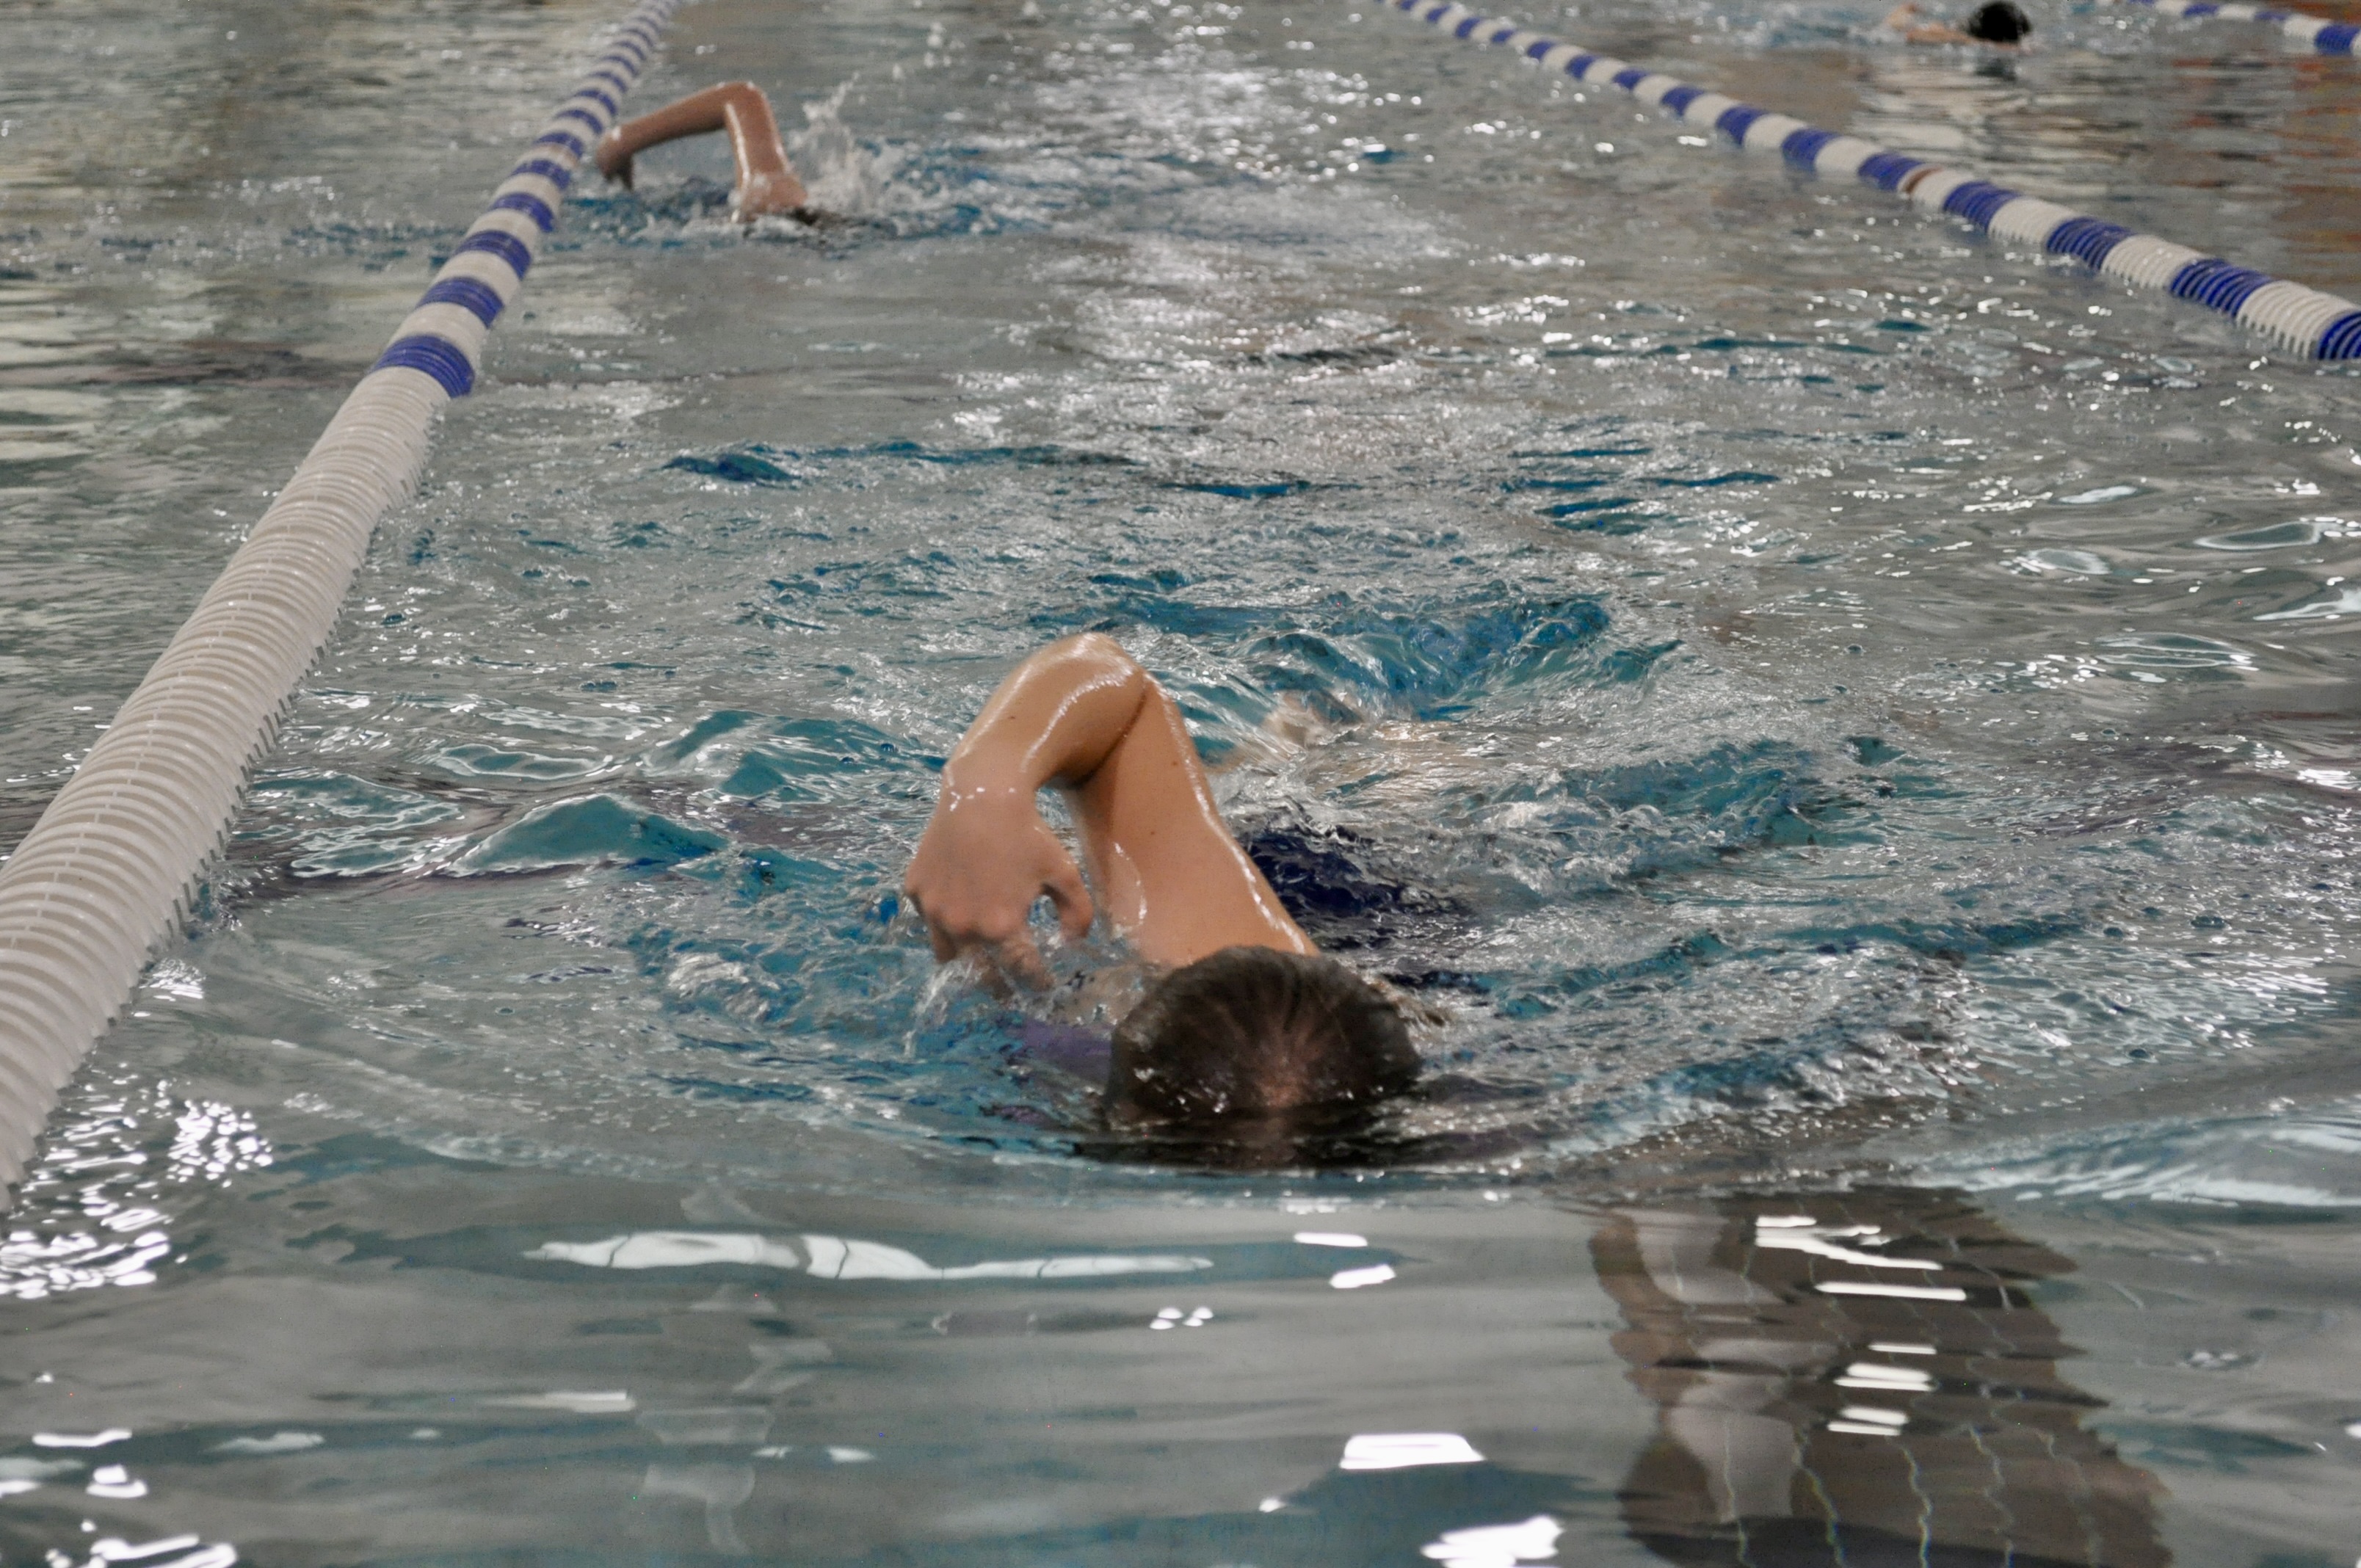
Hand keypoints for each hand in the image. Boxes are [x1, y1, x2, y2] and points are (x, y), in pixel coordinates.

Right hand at [903, 782, 1093, 989]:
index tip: (1046, 986)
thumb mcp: (1064, 871)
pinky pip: (928, 918)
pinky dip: (943, 921)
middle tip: (1009, 992)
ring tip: (978, 959)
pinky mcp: (915, 889)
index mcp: (1000, 926)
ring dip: (965, 960)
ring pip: (947, 953)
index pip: (1020, 971)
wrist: (982, 793)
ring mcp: (933, 909)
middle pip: (979, 975)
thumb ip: (1077, 913)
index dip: (1037, 982)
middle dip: (998, 987)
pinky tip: (959, 909)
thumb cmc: (1028, 833)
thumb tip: (1074, 943)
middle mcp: (961, 925)